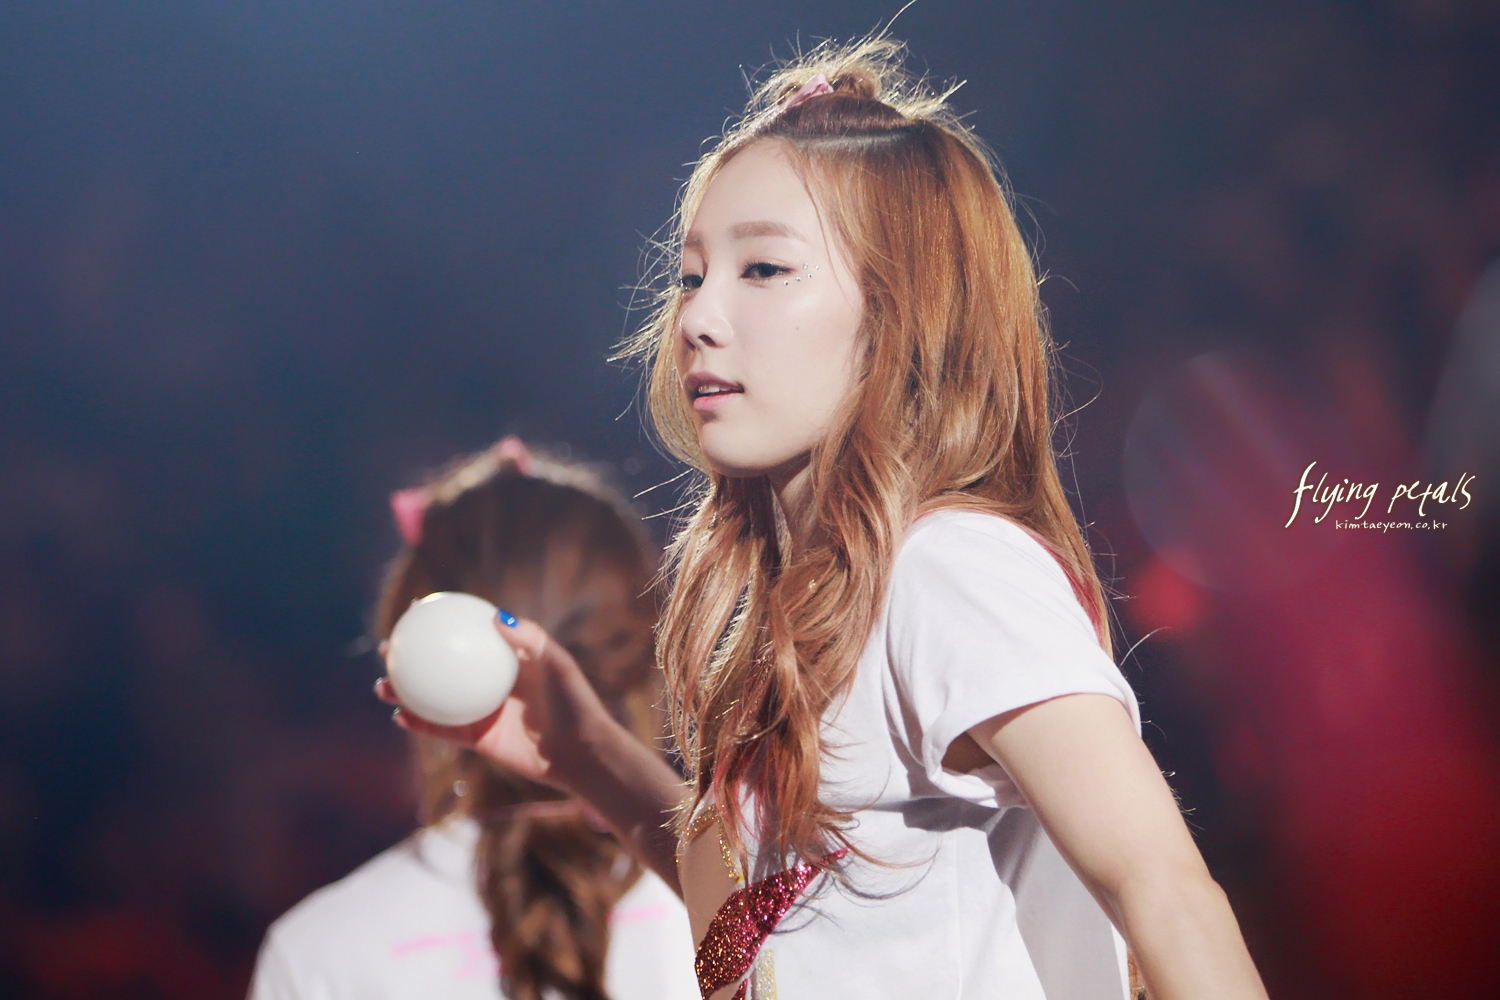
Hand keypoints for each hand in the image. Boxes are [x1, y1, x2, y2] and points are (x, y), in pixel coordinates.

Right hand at [375, 615, 611, 792]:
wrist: (581, 752)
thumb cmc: (575, 703)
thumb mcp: (557, 664)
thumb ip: (530, 639)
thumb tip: (495, 616)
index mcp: (506, 660)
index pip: (469, 633)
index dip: (443, 620)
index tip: (418, 607)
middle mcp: (489, 683)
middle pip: (442, 664)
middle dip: (411, 655)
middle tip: (388, 647)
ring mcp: (482, 710)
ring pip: (433, 698)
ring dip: (404, 691)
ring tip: (382, 683)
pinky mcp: (479, 739)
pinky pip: (443, 730)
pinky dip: (420, 723)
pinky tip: (399, 715)